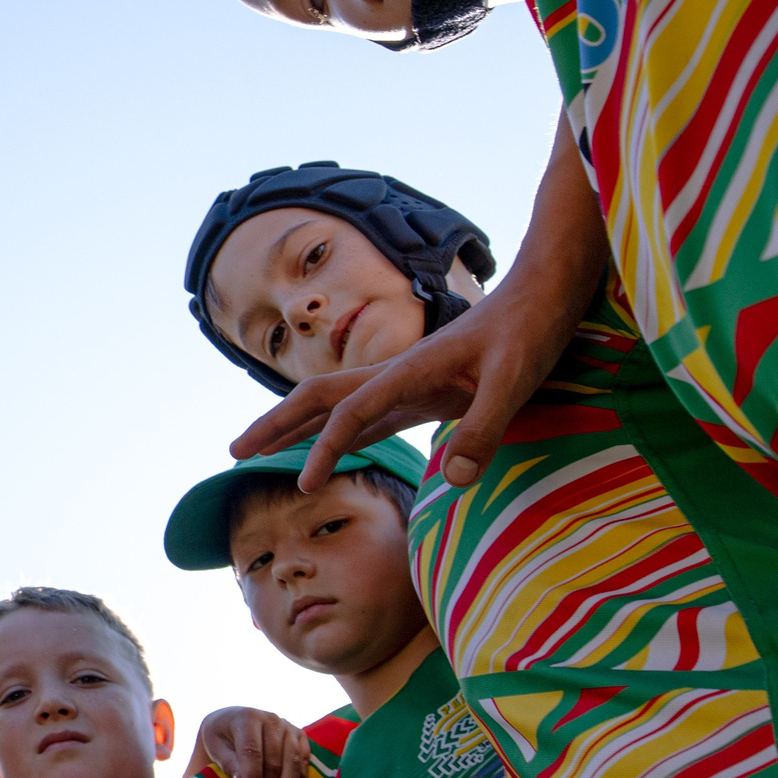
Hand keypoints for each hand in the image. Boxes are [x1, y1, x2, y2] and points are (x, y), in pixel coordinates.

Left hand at [188, 707, 308, 777]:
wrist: (235, 722)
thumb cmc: (222, 737)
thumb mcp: (216, 747)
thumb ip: (229, 763)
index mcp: (247, 718)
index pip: (252, 752)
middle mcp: (271, 720)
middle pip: (275, 760)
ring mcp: (288, 728)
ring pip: (292, 763)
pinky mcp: (300, 738)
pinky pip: (303, 763)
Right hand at [233, 107, 606, 491]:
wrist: (544, 293)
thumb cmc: (530, 331)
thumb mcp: (515, 379)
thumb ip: (485, 428)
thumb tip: (455, 481)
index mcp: (409, 370)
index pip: (350, 411)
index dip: (324, 447)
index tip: (303, 484)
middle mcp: (398, 374)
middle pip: (319, 397)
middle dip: (275, 424)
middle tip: (233, 452)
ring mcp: (408, 382)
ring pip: (336, 405)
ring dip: (297, 426)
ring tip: (262, 451)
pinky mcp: (426, 391)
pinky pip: (367, 414)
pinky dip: (337, 432)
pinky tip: (329, 447)